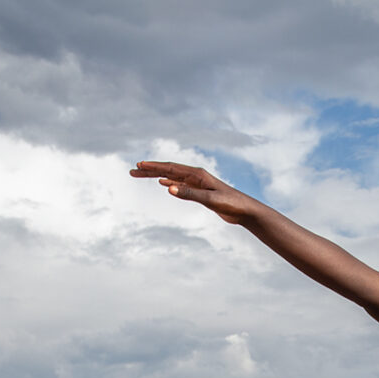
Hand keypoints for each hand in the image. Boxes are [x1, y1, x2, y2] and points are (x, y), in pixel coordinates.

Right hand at [129, 161, 258, 223]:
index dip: (153, 167)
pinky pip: (181, 184)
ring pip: (173, 176)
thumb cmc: (231, 203)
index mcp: (197, 174)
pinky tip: (164, 184)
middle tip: (132, 171)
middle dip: (150, 170)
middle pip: (168, 170)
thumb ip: (189, 193)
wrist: (246, 210)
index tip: (138, 166)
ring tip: (142, 175)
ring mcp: (198, 183)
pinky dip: (171, 182)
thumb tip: (167, 188)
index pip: (170, 168)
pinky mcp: (201, 191)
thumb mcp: (209, 200)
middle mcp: (196, 175)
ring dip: (157, 176)